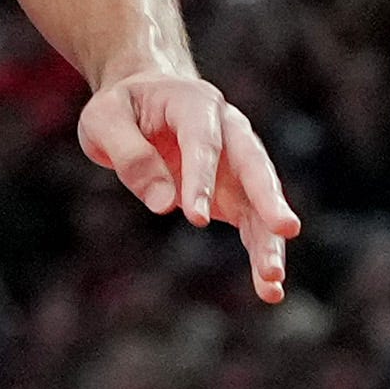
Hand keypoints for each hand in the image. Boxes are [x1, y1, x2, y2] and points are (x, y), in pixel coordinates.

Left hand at [76, 69, 299, 305]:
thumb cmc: (122, 108)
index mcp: (196, 103)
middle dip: (268, 200)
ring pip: (261, 202)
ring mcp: (237, 164)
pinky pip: (254, 225)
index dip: (202, 177)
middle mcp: (229, 130)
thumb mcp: (105, 120)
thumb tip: (164, 204)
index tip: (195, 218)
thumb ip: (130, 156)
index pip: (203, 141)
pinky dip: (261, 253)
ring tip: (273, 280)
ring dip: (269, 240)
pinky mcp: (236, 193)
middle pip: (254, 165)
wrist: (144, 100)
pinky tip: (269, 288)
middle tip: (284, 230)